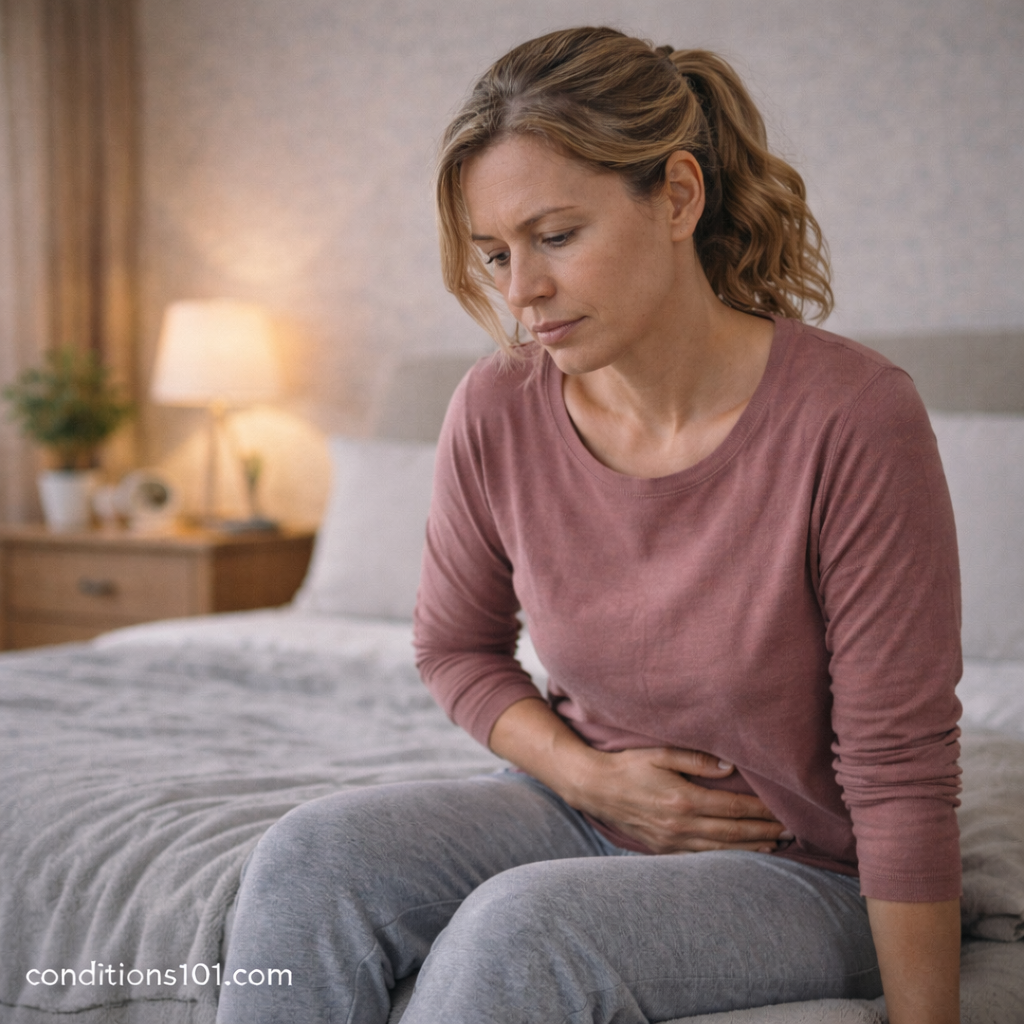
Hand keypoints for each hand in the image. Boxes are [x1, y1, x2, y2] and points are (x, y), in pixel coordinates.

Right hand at [565, 745, 790, 853]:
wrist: (594, 788)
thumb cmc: (627, 765)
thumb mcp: (659, 752)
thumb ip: (695, 759)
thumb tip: (729, 767)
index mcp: (684, 800)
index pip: (733, 807)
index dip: (761, 810)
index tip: (784, 809)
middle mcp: (681, 825)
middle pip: (734, 832)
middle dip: (765, 831)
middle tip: (792, 830)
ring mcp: (672, 841)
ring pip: (721, 849)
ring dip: (751, 847)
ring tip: (776, 844)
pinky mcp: (664, 848)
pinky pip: (702, 857)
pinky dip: (726, 857)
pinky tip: (741, 854)